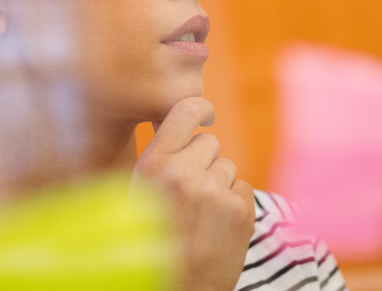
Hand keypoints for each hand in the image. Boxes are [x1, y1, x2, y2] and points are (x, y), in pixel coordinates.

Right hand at [131, 97, 254, 290]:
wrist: (177, 289)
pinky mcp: (240, 211)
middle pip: (210, 142)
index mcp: (152, 165)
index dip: (200, 109)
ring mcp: (214, 192)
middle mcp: (183, 173)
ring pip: (227, 166)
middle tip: (191, 193)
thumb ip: (159, 160)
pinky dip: (234, 204)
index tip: (205, 115)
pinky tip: (217, 226)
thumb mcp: (139, 196)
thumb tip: (178, 125)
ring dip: (218, 184)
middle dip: (204, 161)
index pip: (185, 109)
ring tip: (201, 215)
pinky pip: (243, 188)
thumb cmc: (152, 243)